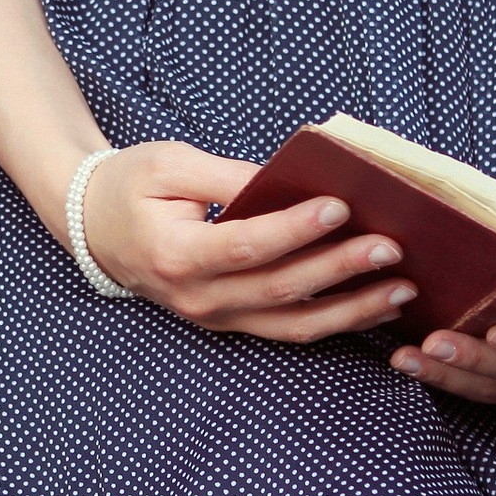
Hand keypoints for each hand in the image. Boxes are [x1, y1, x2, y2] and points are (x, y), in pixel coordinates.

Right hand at [78, 141, 416, 341]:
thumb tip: (292, 179)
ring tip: (402, 289)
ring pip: (292, 324)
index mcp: (175, 254)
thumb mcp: (169, 165)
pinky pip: (287, 329)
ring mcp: (213, 318)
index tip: (341, 204)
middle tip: (391, 246)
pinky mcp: (229, 323)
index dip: (295, 229)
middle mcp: (196, 298)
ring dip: (351, 310)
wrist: (93, 227)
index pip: (245, 246)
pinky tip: (376, 306)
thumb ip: (228, 177)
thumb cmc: (129, 186)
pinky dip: (335, 320)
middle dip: (340, 269)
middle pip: (279, 290)